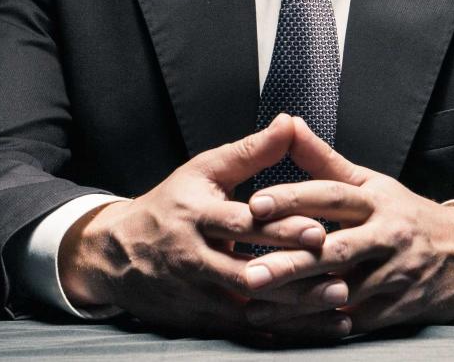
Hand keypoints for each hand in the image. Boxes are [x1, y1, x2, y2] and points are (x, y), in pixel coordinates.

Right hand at [58, 114, 346, 337]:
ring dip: (295, 310)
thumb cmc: (171, 204)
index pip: (240, 224)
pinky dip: (280, 331)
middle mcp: (193, 258)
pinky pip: (243, 330)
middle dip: (293, 275)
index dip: (278, 229)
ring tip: (337, 305)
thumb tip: (288, 122)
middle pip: (247, 270)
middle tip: (338, 276)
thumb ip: (251, 151)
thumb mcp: (204, 171)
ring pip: (249, 307)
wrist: (115, 254)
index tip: (317, 230)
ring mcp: (195, 293)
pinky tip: (314, 330)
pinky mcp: (198, 319)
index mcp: (196, 216)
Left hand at [240, 116, 453, 334]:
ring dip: (297, 303)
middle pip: (334, 250)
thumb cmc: (406, 214)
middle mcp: (387, 236)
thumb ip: (324, 160)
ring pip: (342, 291)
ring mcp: (395, 275)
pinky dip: (321, 325)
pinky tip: (288, 328)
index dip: (293, 198)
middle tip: (250, 273)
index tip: (255, 204)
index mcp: (377, 200)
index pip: (331, 196)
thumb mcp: (371, 182)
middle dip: (290, 263)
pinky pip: (354, 320)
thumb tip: (287, 124)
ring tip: (256, 306)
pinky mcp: (398, 308)